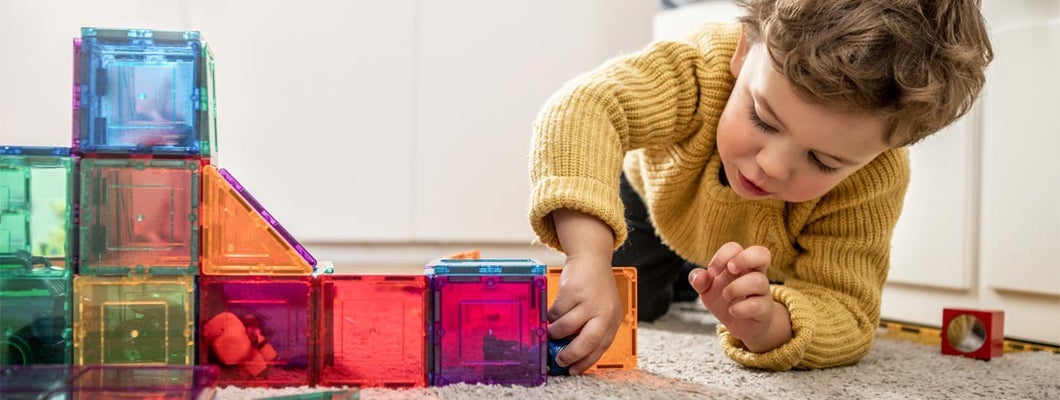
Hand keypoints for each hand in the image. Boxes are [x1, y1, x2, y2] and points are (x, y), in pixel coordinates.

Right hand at [547, 209, 621, 374]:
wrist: (591, 258)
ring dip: (554, 333)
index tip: (573, 370)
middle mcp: (604, 312)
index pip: (600, 347)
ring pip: (565, 327)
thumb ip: (592, 328)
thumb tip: (571, 352)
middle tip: (558, 359)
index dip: (585, 362)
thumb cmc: (595, 287)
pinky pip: (556, 312)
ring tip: (551, 331)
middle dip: (569, 354)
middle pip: (586, 343)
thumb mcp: (601, 309)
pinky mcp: (573, 291)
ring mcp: (589, 301)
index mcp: (613, 319)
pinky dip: (550, 315)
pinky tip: (551, 313)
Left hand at [688, 242, 791, 352]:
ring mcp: (762, 291)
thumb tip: (698, 276)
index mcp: (739, 265)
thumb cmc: (725, 301)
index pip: (735, 248)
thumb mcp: (707, 290)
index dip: (722, 256)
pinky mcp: (765, 310)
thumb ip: (699, 280)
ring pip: (759, 280)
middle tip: (730, 270)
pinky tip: (733, 311)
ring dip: (737, 287)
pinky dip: (742, 308)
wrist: (741, 325)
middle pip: (762, 254)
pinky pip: (759, 305)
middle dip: (744, 258)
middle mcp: (754, 274)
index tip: (712, 271)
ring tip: (726, 296)